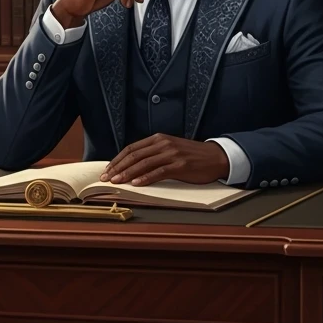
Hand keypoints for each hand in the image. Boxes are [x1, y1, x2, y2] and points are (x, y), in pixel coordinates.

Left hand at [100, 134, 229, 185]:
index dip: (118, 159)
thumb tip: (132, 166)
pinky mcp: (180, 166)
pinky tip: (136, 183)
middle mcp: (163, 144)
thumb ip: (153, 154)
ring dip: (127, 173)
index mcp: (159, 139)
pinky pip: (159, 172)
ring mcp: (172, 154)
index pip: (132, 148)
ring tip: (117, 181)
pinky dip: (145, 178)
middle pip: (134, 155)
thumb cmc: (192, 156)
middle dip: (118, 167)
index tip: (107, 169)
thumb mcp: (170, 149)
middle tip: (107, 178)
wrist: (216, 157)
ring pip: (144, 163)